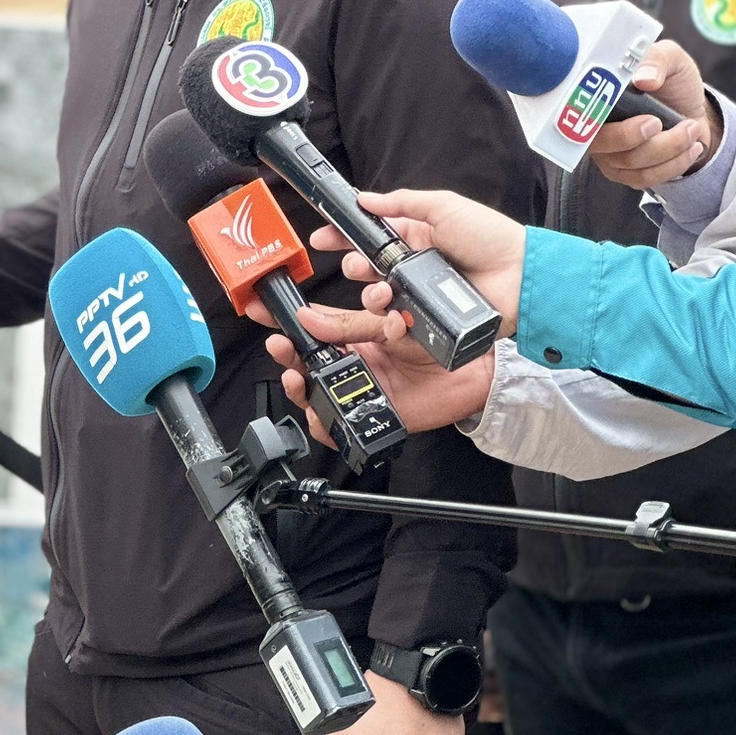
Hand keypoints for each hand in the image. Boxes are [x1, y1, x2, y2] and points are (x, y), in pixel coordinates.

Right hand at [263, 323, 497, 437]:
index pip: (311, 323)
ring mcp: (359, 389)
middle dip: (286, 353)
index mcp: (356, 333)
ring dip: (298, 386)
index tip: (261, 309)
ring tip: (295, 376)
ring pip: (314, 393)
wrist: (474, 373)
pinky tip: (316, 414)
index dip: (284, 318)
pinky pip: (336, 426)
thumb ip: (354, 322)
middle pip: (305, 361)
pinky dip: (321, 424)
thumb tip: (313, 318)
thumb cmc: (440, 340)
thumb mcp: (394, 320)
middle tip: (280, 345)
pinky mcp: (369, 413)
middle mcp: (353, 362)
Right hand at [588, 40, 717, 188]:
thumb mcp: (671, 59)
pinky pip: (643, 178)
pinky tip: (691, 147)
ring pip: (630, 162)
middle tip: (663, 121)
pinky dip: (673, 164)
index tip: (645, 118)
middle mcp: (594, 126)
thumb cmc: (673, 83)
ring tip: (691, 129)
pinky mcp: (624, 173)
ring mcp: (608, 153)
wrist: (692, 109)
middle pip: (603, 143)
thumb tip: (643, 78)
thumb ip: (658, 60)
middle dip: (637, 136)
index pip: (579, 111)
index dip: (598, 115)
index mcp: (596, 95)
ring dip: (669, 148)